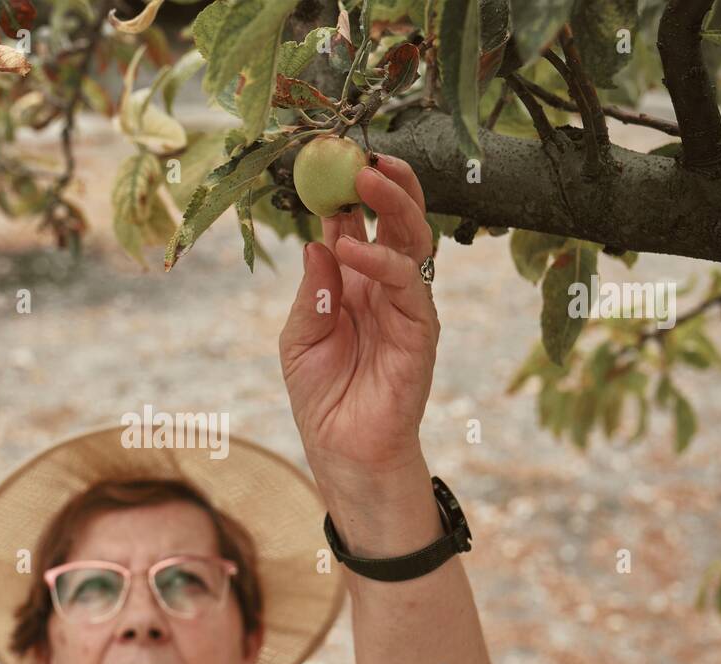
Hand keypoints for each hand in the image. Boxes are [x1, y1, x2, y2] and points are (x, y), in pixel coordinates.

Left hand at [280, 152, 439, 505]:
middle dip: (387, 184)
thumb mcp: (299, 338)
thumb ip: (312, 291)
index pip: (358, 224)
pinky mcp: (420, 330)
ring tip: (368, 178)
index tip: (332, 157)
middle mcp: (384, 286)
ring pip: (414, 241)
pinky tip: (352, 249)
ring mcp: (406, 306)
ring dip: (394, 206)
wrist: (342, 449)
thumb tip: (316, 243)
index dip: (348, 191)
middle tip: (364, 156)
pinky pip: (409, 284)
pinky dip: (382, 262)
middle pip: (397, 221)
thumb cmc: (321, 395)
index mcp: (354, 281)